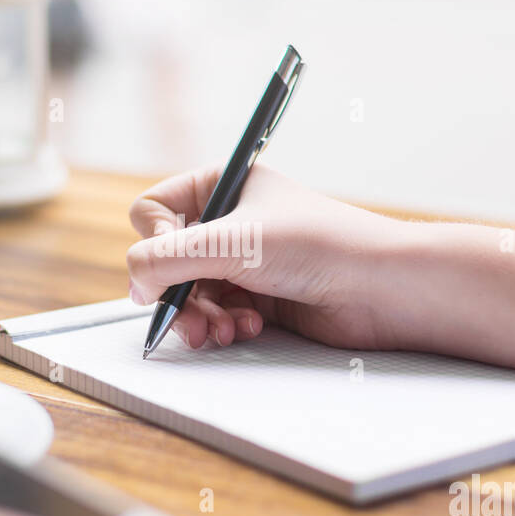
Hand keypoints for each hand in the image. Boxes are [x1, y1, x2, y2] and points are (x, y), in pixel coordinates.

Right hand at [127, 165, 409, 349]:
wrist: (380, 287)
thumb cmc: (320, 245)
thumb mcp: (230, 243)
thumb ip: (165, 260)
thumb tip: (134, 284)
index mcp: (223, 185)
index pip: (153, 210)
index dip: (155, 241)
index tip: (176, 262)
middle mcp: (230, 221)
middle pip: (167, 261)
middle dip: (177, 294)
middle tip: (190, 318)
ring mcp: (244, 261)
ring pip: (189, 294)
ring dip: (200, 317)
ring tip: (222, 330)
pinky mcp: (259, 297)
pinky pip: (217, 315)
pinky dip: (224, 326)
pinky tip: (249, 328)